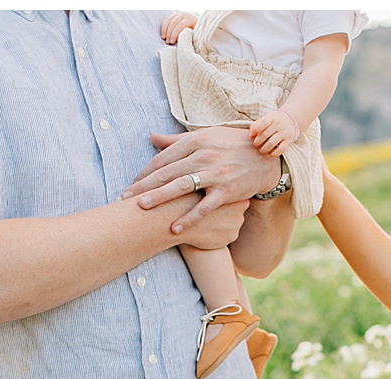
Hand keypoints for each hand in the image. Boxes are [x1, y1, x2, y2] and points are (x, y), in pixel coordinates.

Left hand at [122, 128, 282, 230]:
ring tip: (141, 207)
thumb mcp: (206, 136)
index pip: (164, 157)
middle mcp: (204, 155)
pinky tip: (174, 229)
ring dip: (160, 197)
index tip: (131, 184)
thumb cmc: (231, 145)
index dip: (145, 172)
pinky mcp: (227, 190)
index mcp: (197, 141)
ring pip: (182, 186)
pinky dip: (189, 219)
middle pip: (168, 172)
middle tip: (124, 197)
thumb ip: (177, 140)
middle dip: (144, 185)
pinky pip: (204, 207)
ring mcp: (216, 173)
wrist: (266, 156)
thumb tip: (151, 137)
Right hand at [160, 12, 196, 43]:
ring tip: (164, 38)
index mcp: (190, 18)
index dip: (175, 34)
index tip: (172, 42)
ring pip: (168, 21)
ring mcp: (177, 15)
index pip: (180, 25)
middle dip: (169, 33)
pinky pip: (166, 21)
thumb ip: (188, 35)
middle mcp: (183, 14)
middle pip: (173, 23)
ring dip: (164, 30)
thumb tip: (180, 40)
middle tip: (168, 42)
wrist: (195, 28)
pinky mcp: (173, 17)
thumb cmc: (195, 34)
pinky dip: (163, 28)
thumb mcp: (194, 35)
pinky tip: (163, 35)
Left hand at [250, 108, 299, 157]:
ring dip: (264, 149)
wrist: (291, 120)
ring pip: (272, 142)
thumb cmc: (273, 121)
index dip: (256, 129)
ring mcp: (284, 132)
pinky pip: (281, 149)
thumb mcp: (265, 119)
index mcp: (272, 117)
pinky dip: (274, 153)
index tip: (253, 134)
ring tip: (261, 150)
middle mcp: (279, 124)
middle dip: (258, 142)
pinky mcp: (288, 140)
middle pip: (265, 134)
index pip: (264, 122)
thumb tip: (251, 136)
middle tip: (256, 144)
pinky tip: (269, 154)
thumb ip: (256, 126)